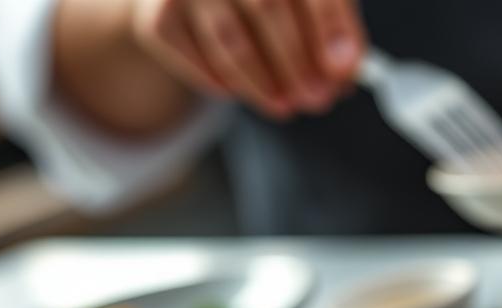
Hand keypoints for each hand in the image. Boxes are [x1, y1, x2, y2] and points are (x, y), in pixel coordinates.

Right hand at [129, 0, 366, 117]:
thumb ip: (328, 26)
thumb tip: (345, 73)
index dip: (330, 27)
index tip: (344, 70)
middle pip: (268, 7)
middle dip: (297, 63)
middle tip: (317, 99)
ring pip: (230, 41)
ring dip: (263, 83)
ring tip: (285, 105)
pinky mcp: (156, 13)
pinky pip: (195, 58)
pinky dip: (224, 81)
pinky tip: (243, 89)